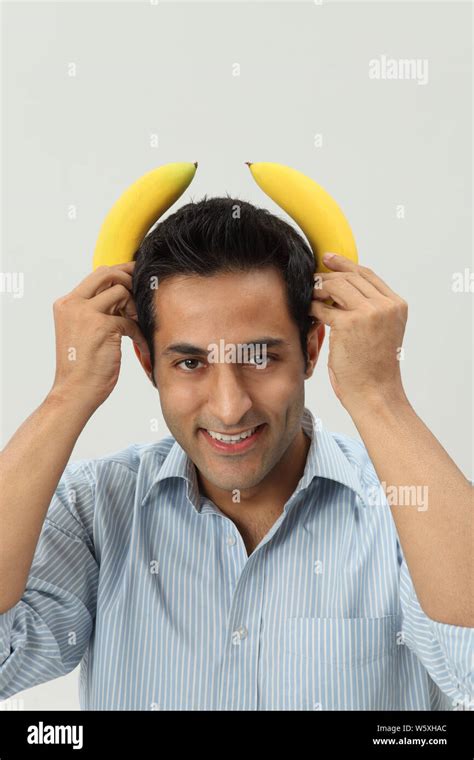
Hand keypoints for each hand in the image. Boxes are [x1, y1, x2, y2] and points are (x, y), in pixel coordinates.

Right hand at [49, 262, 149, 412]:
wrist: (74, 392)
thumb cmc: (82, 366)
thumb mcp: (83, 330)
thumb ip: (97, 310)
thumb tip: (122, 294)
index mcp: (66, 303)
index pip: (97, 275)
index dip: (120, 274)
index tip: (135, 279)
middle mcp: (72, 304)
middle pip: (107, 273)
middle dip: (129, 280)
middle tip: (141, 297)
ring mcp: (85, 313)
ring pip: (121, 292)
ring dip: (134, 308)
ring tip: (136, 325)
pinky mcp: (101, 327)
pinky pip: (130, 321)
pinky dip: (139, 334)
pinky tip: (141, 346)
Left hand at [310, 254, 408, 410]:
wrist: (375, 393)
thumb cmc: (373, 369)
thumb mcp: (380, 332)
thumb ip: (369, 310)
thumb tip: (341, 291)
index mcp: (396, 305)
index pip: (367, 275)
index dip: (346, 264)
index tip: (329, 258)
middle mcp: (386, 305)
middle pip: (350, 277)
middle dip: (327, 275)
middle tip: (312, 279)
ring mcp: (369, 313)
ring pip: (336, 286)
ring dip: (318, 288)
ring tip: (309, 294)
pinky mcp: (349, 323)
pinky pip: (323, 306)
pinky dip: (312, 306)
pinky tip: (307, 310)